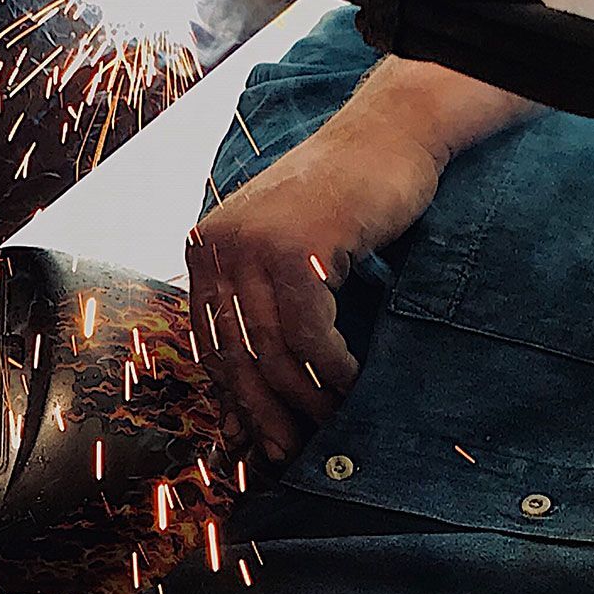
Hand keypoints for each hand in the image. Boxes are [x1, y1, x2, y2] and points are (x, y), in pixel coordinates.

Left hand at [188, 102, 442, 464]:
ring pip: (273, 349)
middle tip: (289, 453)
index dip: (234, 398)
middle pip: (235, 352)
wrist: (388, 139)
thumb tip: (246, 408)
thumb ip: (264, 315)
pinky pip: (309, 331)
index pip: (211, 342)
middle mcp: (218, 246)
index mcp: (206, 250)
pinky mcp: (296, 248)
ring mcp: (253, 245)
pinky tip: (351, 385)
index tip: (257, 440)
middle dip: (264, 412)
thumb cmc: (345, 203)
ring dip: (305, 397)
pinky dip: (332, 367)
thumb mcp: (288, 256)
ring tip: (330, 425)